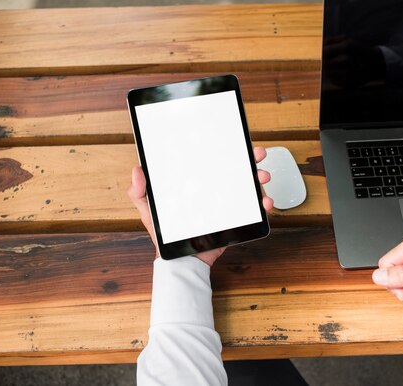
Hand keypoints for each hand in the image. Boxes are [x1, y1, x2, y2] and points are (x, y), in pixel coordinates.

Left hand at [127, 147, 273, 265]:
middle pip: (236, 169)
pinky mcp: (235, 219)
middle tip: (257, 154)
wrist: (180, 261)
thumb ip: (139, 192)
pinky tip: (264, 202)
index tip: (236, 140)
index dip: (226, 149)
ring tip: (262, 176)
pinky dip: (262, 204)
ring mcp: (226, 204)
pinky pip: (253, 210)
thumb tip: (138, 170)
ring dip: (259, 177)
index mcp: (196, 184)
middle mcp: (213, 190)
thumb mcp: (148, 210)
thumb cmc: (164, 235)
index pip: (213, 161)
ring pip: (248, 185)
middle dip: (251, 159)